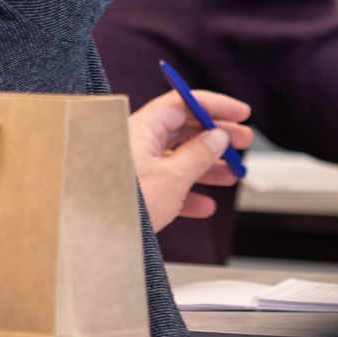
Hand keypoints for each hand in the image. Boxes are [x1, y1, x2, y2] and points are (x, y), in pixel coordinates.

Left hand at [131, 87, 252, 229]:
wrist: (94, 233)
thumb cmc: (124, 201)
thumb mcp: (172, 177)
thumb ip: (198, 155)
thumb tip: (218, 137)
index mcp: (142, 128)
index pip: (181, 103)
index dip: (213, 105)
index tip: (240, 112)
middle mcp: (137, 142)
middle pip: (183, 130)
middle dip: (216, 136)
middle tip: (243, 141)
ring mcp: (137, 166)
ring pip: (178, 158)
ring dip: (209, 166)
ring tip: (233, 173)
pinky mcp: (137, 189)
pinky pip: (168, 184)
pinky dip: (189, 193)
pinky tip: (205, 205)